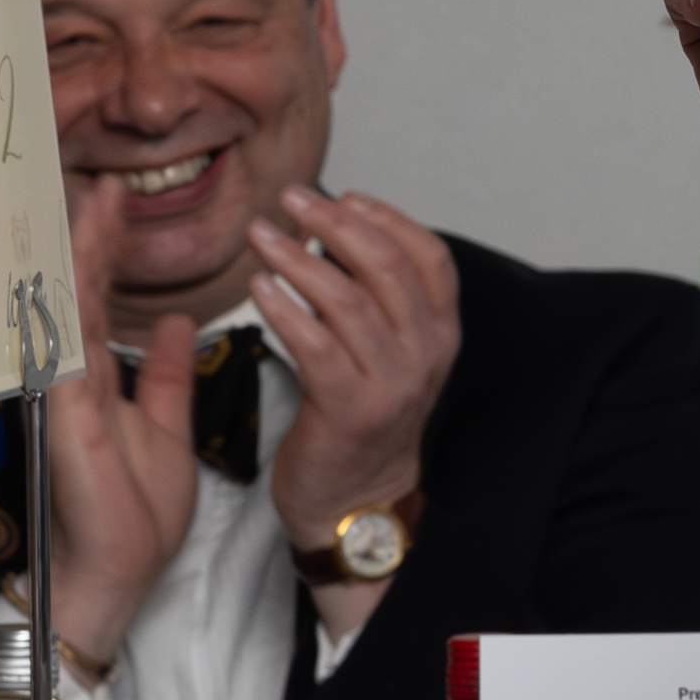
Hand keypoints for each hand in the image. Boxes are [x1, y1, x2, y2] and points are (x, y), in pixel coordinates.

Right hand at [37, 178, 197, 667]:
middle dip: (80, 228)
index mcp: (95, 378)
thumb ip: (168, 373)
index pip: (95, 295)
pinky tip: (70, 265)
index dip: (102, 243)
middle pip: (71, 289)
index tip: (112, 193)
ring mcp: (60, 393)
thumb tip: (180, 325)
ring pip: (62, 307)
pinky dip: (66, 305)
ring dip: (73, 250)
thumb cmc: (130, 515)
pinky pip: (63, 345)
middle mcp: (70, 378)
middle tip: (87, 169)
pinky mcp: (62, 414)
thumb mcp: (167, 426)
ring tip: (83, 194)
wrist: (117, 574)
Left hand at [253, 184, 459, 634]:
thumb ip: (376, 302)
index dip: (389, 219)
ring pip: (349, 301)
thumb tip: (335, 234)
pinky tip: (260, 288)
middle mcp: (424, 353)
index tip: (345, 196)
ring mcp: (391, 382)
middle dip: (337, 224)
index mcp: (440, 334)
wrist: (357, 502)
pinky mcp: (349, 409)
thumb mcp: (390, 356)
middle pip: (388, 268)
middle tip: (293, 199)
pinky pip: (316, 345)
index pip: (430, 257)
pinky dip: (286, 310)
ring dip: (300, 259)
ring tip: (262, 235)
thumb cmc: (361, 422)